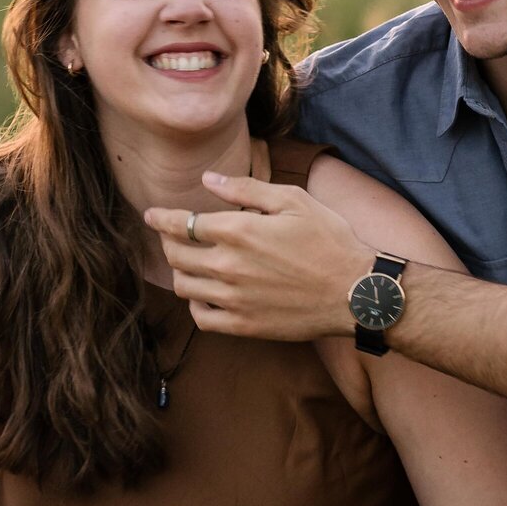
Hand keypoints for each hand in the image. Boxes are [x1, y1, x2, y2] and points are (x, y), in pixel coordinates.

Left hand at [145, 175, 371, 340]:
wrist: (355, 292)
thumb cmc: (329, 240)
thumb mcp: (293, 201)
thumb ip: (246, 189)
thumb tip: (208, 180)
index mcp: (238, 230)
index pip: (181, 223)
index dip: (161, 219)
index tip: (152, 216)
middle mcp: (228, 265)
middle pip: (175, 255)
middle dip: (169, 242)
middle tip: (174, 238)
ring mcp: (233, 299)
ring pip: (183, 286)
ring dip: (181, 272)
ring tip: (191, 264)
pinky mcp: (243, 325)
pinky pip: (201, 317)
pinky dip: (195, 304)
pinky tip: (206, 294)